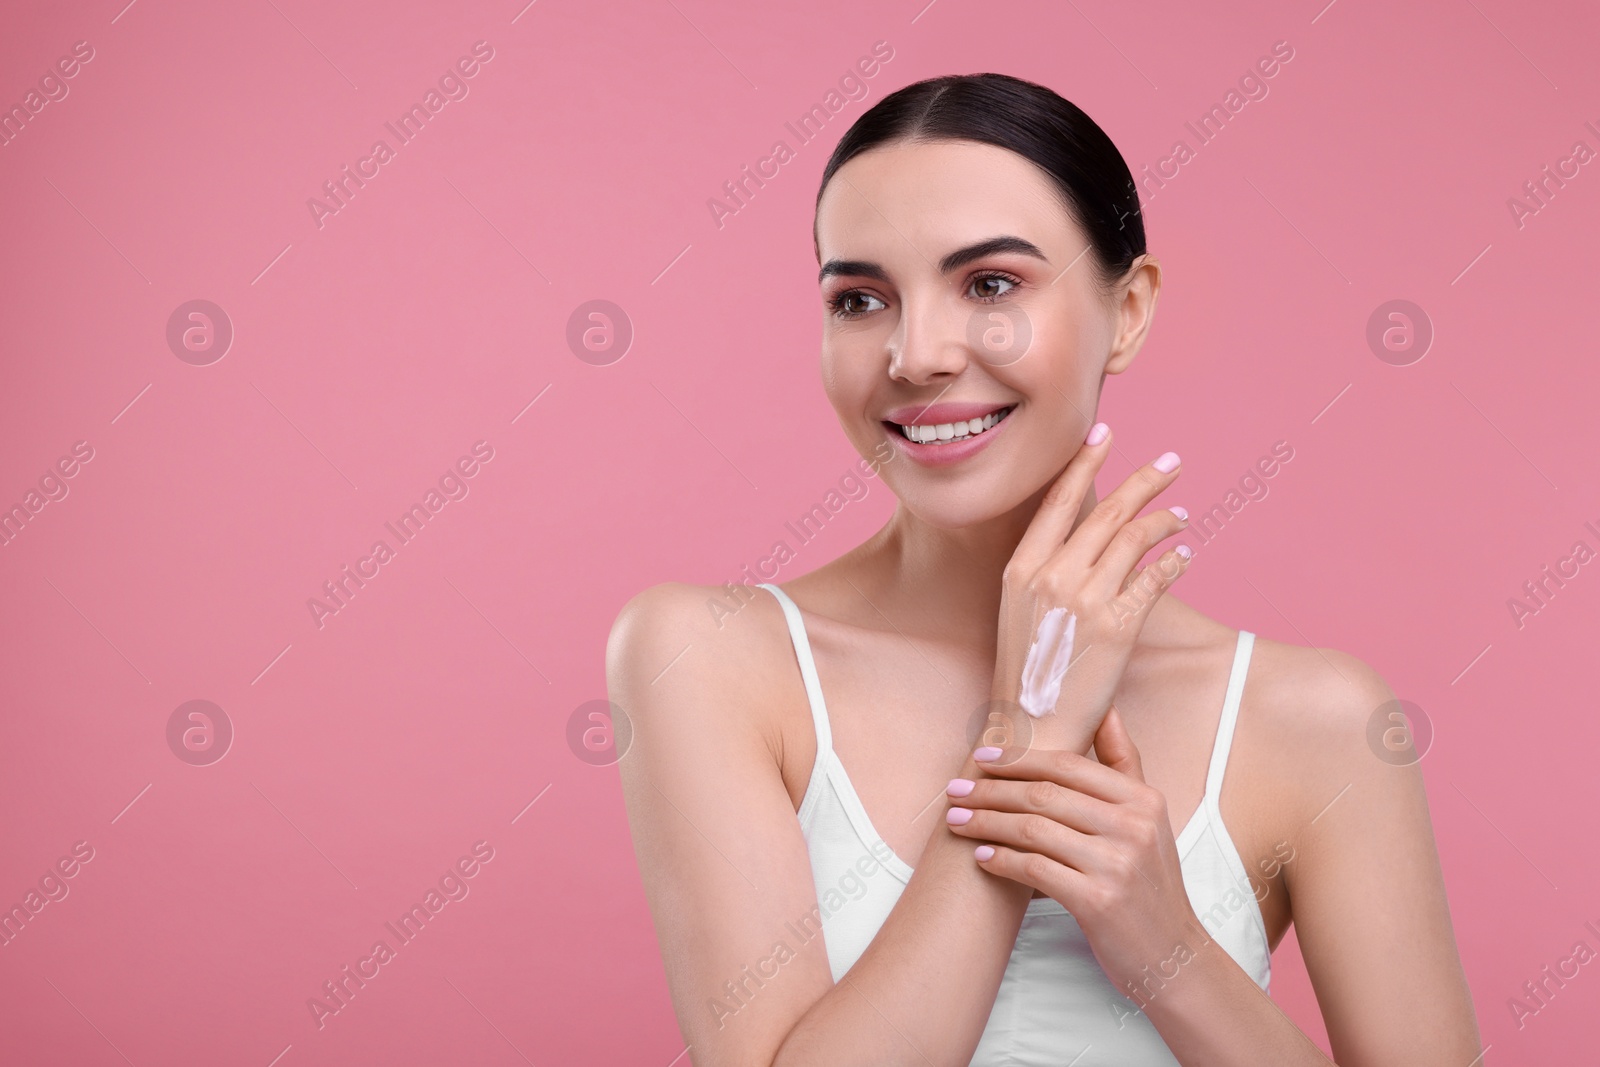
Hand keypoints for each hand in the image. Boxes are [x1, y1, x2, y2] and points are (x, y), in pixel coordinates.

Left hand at [948, 707, 1209, 999]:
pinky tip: (982, 857)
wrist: (1172, 954)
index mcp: (1142, 800)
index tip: (981, 757)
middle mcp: (1133, 827)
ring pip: (1033, 829)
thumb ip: (1125, 763)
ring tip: (958, 820)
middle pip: (1044, 794)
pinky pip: (1034, 869)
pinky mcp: (1097, 901)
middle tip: (956, 790)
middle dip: (992, 789)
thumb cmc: (1150, 882)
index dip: (1018, 758)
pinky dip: (1002, 860)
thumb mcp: (1150, 818)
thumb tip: (1105, 708)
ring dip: (987, 822)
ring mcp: (1116, 864)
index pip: (1067, 764)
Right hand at [988, 423, 1190, 754]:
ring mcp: (1086, 600)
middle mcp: (1052, 576)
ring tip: (1181, 515)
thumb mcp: (1019, 609)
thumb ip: (1046, 569)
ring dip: (1164, 521)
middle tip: (1170, 463)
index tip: (1105, 434)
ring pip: (1135, 539)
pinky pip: (1156, 580)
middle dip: (1144, 481)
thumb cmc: (1027, 671)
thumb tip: (1084, 534)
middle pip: (1107, 511)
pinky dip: (1173, 563)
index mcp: (1021, 568)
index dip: (1085, 462)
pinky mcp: (1119, 626)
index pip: (1059, 500)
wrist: (1032, 727)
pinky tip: (1183, 557)